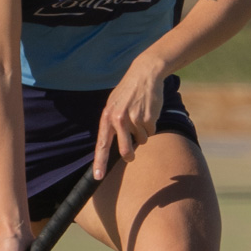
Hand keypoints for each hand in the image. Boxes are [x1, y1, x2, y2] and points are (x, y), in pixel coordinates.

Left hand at [93, 54, 165, 179]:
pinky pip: (151, 132)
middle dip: (129, 155)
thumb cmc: (128, 93)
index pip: (102, 144)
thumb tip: (112, 148)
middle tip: (130, 155)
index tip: (98, 177)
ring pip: (141, 140)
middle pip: (125, 151)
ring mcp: (134, 119)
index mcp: (107, 117)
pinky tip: (148, 111)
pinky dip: (151, 126)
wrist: (144, 74)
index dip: (100, 162)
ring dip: (143, 132)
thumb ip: (111, 125)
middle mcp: (119, 119)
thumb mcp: (114, 105)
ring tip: (140, 114)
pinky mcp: (149, 118)